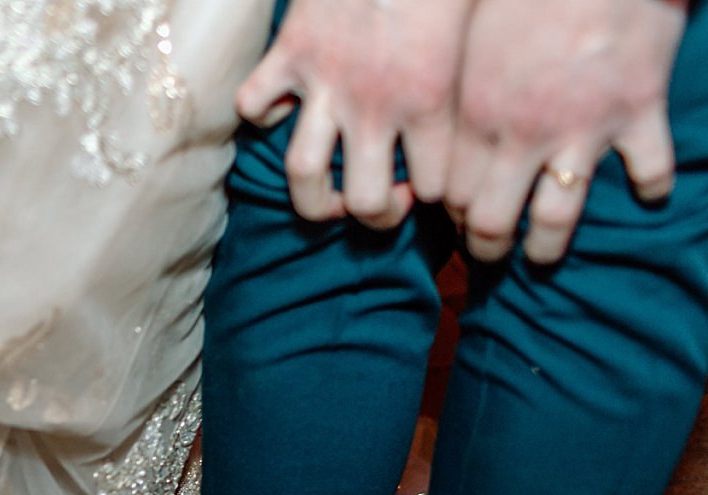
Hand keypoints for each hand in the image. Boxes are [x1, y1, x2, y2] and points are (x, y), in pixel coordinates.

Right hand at [237, 0, 474, 227]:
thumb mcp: (481, 26)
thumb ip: (472, 85)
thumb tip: (489, 130)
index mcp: (430, 99)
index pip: (430, 188)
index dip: (433, 199)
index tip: (431, 190)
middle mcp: (375, 102)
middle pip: (362, 201)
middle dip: (375, 217)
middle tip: (383, 206)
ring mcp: (326, 81)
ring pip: (302, 173)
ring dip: (312, 198)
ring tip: (326, 197)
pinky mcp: (288, 52)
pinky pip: (255, 105)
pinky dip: (263, 112)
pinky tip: (284, 106)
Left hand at [446, 0, 685, 263]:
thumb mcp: (471, 42)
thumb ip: (459, 95)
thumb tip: (436, 136)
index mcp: (476, 115)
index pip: (453, 198)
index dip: (454, 217)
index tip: (459, 220)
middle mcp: (523, 133)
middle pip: (493, 222)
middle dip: (487, 248)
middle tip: (490, 256)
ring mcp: (583, 128)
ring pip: (556, 219)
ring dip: (547, 247)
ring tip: (543, 257)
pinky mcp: (638, 111)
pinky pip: (649, 171)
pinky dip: (653, 188)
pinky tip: (649, 196)